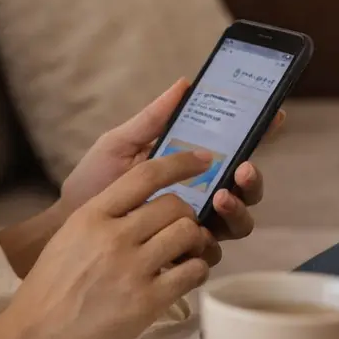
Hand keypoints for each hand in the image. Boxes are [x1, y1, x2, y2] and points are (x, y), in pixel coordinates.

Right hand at [0, 150, 218, 338]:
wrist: (35, 337)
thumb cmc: (50, 286)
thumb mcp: (70, 236)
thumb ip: (104, 216)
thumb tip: (144, 202)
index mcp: (92, 215)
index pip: (145, 175)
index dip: (180, 163)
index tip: (202, 161)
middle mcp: (114, 236)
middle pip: (174, 205)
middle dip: (186, 214)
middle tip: (182, 228)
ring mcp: (132, 269)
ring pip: (188, 234)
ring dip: (195, 241)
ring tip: (186, 252)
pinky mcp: (146, 302)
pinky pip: (193, 272)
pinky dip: (197, 270)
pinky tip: (185, 275)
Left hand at [59, 79, 278, 265]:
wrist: (66, 227)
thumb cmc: (93, 182)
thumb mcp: (120, 144)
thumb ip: (152, 118)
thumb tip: (184, 83)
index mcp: (190, 165)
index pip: (234, 148)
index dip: (259, 133)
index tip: (273, 117)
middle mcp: (200, 195)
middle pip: (245, 187)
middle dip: (253, 178)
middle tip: (241, 168)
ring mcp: (194, 226)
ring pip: (238, 222)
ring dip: (238, 207)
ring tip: (219, 197)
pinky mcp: (183, 255)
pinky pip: (212, 253)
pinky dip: (212, 242)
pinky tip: (199, 233)